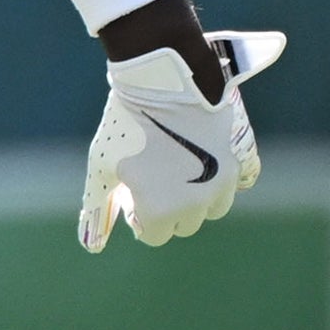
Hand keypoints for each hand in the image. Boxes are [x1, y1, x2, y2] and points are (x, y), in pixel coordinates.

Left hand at [79, 28, 285, 251]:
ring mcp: (220, 183)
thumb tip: (92, 247)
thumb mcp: (102, 167)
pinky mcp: (237, 161)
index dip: (141, 215)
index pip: (154, 235)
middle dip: (168, 209)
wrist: (161, 82)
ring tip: (178, 169)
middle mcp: (195, 204)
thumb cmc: (125, 125)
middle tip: (155, 179)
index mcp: (160, 212)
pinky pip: (238, 184)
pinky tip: (205, 160)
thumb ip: (97, 207)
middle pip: (183, 224)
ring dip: (197, 198)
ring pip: (211, 208)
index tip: (135, 193)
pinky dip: (223, 180)